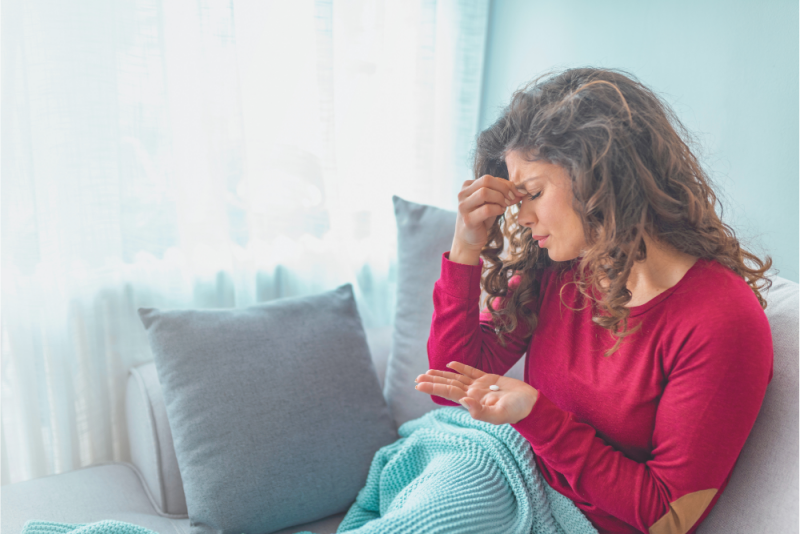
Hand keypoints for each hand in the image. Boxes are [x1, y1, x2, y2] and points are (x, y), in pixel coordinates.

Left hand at [414, 361, 538, 424]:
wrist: (531, 405)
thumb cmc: (516, 411)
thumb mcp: (499, 415)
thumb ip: (480, 412)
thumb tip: (462, 401)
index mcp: (472, 401)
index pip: (448, 392)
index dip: (433, 387)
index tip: (419, 385)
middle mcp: (473, 393)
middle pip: (449, 385)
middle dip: (433, 381)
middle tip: (417, 378)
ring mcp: (480, 386)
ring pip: (457, 378)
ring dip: (442, 375)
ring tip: (427, 372)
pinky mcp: (489, 378)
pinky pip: (471, 371)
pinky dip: (460, 367)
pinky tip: (450, 364)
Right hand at [450, 175, 524, 264]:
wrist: (469, 239)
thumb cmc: (481, 219)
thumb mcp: (492, 203)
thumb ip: (503, 194)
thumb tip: (521, 191)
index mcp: (467, 186)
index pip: (488, 178)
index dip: (505, 184)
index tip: (516, 192)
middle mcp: (462, 194)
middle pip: (486, 181)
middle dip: (503, 188)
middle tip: (511, 198)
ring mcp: (463, 207)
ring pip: (484, 193)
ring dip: (500, 198)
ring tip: (505, 206)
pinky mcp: (468, 220)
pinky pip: (486, 209)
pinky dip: (497, 209)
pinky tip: (500, 212)